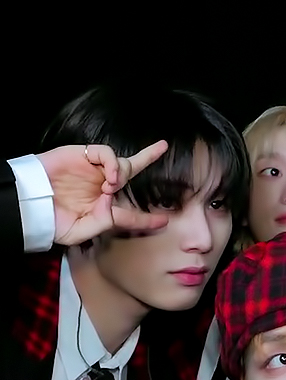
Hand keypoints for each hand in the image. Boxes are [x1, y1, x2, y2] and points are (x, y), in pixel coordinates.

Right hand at [36, 141, 169, 245]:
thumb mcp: (77, 233)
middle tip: (163, 146)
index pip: (130, 215)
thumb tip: (113, 205)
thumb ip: (101, 224)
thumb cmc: (50, 220)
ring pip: (123, 163)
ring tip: (111, 184)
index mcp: (102, 210)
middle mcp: (101, 188)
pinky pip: (107, 154)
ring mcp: (93, 171)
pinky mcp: (83, 156)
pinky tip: (110, 177)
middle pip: (131, 172)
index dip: (147, 219)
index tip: (165, 222)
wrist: (27, 203)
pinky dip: (113, 164)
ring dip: (122, 173)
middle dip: (147, 158)